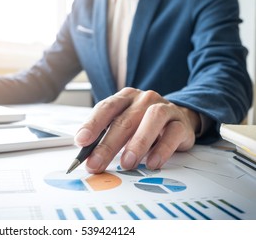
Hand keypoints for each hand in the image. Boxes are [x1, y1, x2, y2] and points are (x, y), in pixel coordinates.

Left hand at [74, 88, 200, 172]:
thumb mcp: (123, 124)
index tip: (81, 141)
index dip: (92, 124)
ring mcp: (165, 108)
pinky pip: (173, 134)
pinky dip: (162, 149)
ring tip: (127, 163)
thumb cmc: (143, 123)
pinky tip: (152, 163)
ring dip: (137, 143)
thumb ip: (105, 135)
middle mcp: (144, 99)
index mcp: (125, 97)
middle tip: (96, 163)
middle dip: (107, 145)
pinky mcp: (181, 123)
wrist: (178, 118)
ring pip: (151, 120)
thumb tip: (86, 154)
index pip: (105, 108)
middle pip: (124, 120)